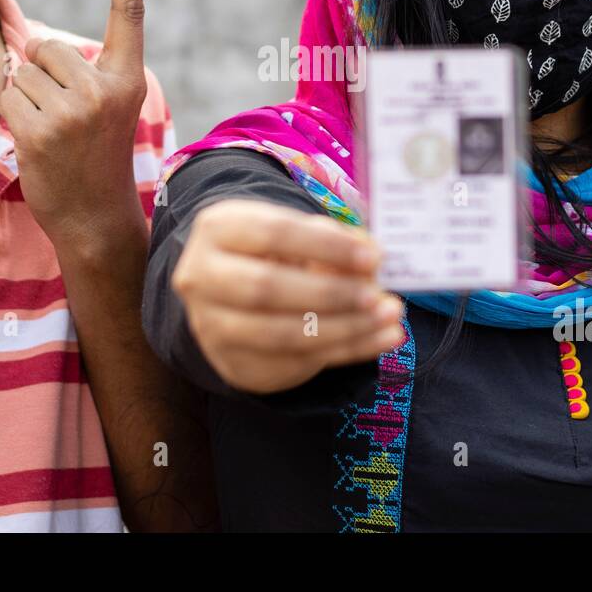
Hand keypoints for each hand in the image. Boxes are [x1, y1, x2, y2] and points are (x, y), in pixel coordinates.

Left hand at [0, 0, 148, 250]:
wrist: (95, 217)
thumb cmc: (94, 157)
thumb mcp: (106, 108)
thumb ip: (79, 71)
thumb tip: (25, 42)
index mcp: (127, 79)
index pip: (128, 16)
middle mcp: (104, 89)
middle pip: (47, 47)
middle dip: (42, 74)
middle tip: (64, 116)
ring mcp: (72, 111)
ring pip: (21, 73)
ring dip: (25, 98)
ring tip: (52, 133)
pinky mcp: (39, 130)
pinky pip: (7, 96)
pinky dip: (12, 116)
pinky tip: (37, 144)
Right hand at [171, 199, 403, 393]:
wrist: (228, 294)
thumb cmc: (271, 251)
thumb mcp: (294, 233)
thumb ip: (329, 239)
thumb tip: (371, 256)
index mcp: (218, 228)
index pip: (274, 232)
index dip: (327, 246)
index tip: (373, 256)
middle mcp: (202, 276)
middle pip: (267, 288)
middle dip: (330, 293)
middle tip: (377, 295)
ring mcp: (211, 325)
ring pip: (281, 333)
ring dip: (345, 328)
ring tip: (389, 318)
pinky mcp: (234, 363)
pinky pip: (297, 362)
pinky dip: (348, 351)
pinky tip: (382, 339)